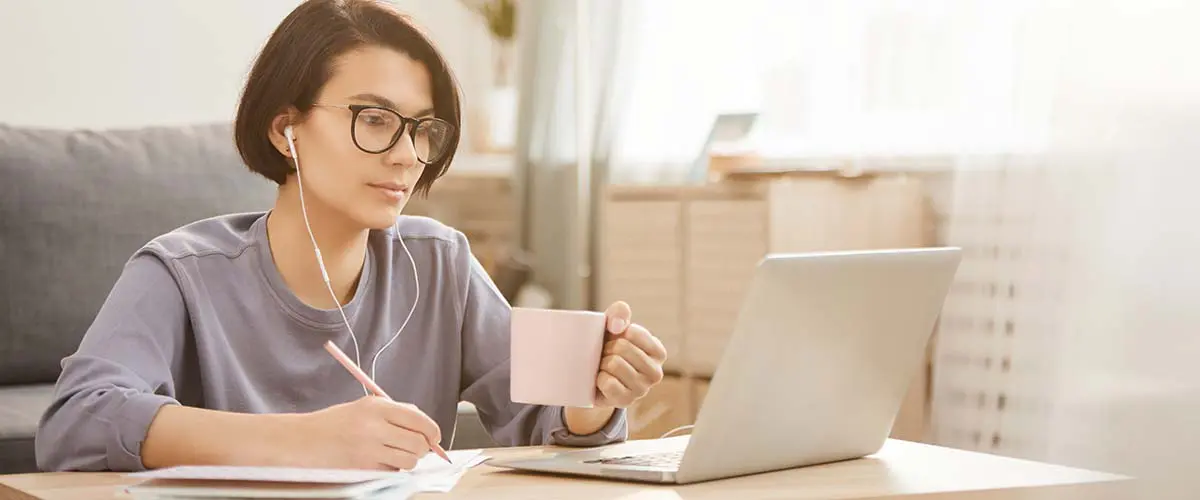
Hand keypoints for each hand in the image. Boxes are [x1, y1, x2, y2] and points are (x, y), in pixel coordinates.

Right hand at [291, 396, 441, 470]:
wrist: (303, 441)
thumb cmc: (334, 423)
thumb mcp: (365, 407)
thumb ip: (396, 411)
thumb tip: (424, 423)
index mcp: (377, 407)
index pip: (419, 420)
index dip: (433, 431)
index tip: (434, 437)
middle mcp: (375, 427)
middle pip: (419, 443)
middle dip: (423, 448)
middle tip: (416, 448)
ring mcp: (369, 449)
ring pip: (409, 461)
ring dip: (408, 460)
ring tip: (394, 454)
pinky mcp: (363, 469)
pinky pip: (392, 472)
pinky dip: (392, 469)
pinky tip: (378, 461)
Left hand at [596, 301, 667, 407]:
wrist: (593, 378)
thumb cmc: (607, 346)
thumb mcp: (614, 325)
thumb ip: (619, 313)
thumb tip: (617, 326)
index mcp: (658, 352)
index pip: (634, 332)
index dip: (616, 333)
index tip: (615, 339)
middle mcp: (656, 373)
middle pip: (622, 347)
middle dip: (607, 348)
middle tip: (606, 355)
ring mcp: (642, 389)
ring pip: (614, 364)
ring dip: (602, 363)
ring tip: (604, 367)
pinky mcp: (626, 402)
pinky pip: (608, 383)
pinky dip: (599, 379)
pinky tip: (601, 381)